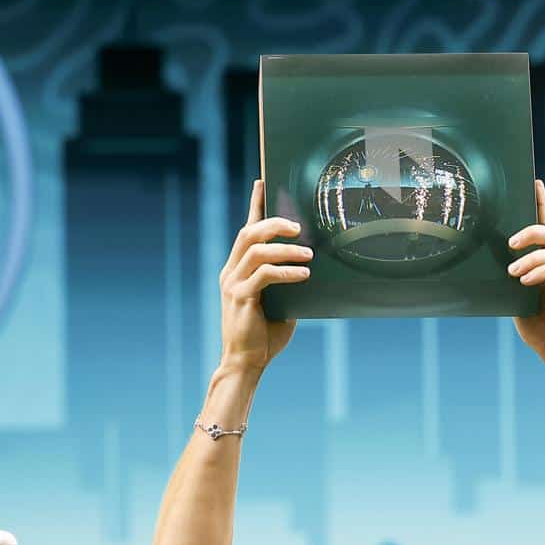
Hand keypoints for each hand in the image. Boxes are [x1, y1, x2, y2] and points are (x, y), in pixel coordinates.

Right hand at [217, 180, 307, 371]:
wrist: (246, 363)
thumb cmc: (265, 333)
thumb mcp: (281, 300)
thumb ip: (288, 279)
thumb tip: (313, 262)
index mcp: (238, 269)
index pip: (246, 229)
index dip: (254, 204)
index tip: (263, 181)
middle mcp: (231, 272)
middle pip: (249, 233)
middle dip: (274, 223)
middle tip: (298, 226)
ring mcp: (233, 284)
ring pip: (256, 251)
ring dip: (284, 249)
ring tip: (308, 254)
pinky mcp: (240, 299)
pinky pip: (263, 276)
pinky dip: (285, 273)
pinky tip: (303, 276)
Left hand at [508, 179, 544, 390]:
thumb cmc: (540, 330)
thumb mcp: (517, 300)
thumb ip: (512, 279)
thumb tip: (489, 262)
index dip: (542, 204)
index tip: (532, 182)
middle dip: (531, 230)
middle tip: (509, 243)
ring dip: (531, 257)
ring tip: (512, 271)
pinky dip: (541, 272)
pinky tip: (525, 281)